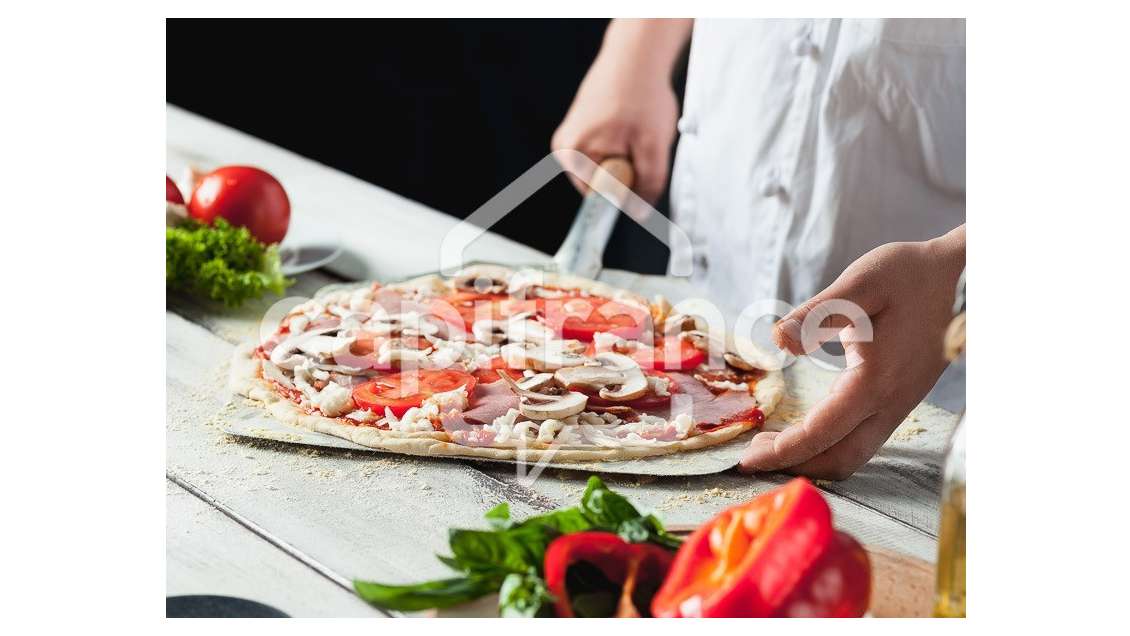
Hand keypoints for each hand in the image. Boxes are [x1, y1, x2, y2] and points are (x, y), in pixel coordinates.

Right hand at [551, 19, 688, 202]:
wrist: (634, 56)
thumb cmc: (642, 94)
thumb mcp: (654, 144)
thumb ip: (648, 183)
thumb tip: (640, 213)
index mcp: (573, 155)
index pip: (599, 200)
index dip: (625, 193)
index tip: (640, 179)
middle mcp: (564, 150)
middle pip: (601, 186)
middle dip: (627, 173)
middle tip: (639, 145)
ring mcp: (569, 140)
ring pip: (605, 170)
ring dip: (626, 159)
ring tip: (633, 133)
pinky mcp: (578, 132)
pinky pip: (603, 156)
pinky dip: (620, 147)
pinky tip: (627, 127)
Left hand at [739, 225, 965, 479]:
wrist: (964, 276)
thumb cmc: (912, 275)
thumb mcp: (862, 283)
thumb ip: (817, 314)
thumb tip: (779, 339)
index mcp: (874, 379)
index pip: (821, 433)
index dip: (782, 451)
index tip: (746, 459)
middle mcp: (889, 402)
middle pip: (839, 459)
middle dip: (794, 465)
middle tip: (753, 455)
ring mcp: (899, 405)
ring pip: (854, 454)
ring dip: (813, 459)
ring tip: (774, 446)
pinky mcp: (901, 400)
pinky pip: (863, 440)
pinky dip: (831, 446)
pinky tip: (809, 429)